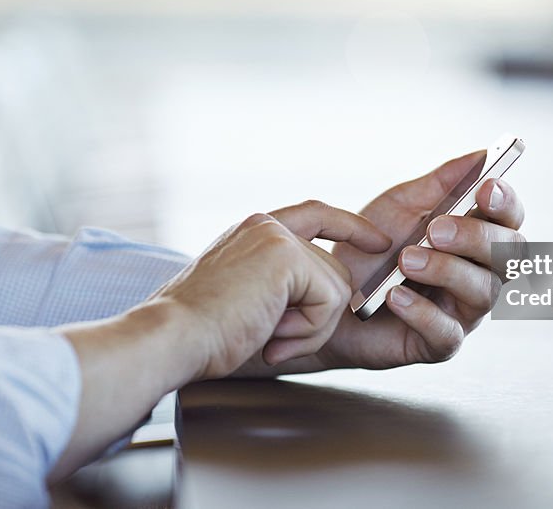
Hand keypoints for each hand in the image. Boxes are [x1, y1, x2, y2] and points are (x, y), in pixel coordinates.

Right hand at [146, 204, 388, 376]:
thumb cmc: (201, 331)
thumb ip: (283, 282)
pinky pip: (331, 302)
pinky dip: (309, 331)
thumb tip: (338, 290)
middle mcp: (266, 225)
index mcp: (254, 231)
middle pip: (335, 270)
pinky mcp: (287, 257)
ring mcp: (278, 237)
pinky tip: (273, 335)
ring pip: (338, 289)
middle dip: (318, 317)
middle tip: (276, 338)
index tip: (379, 242)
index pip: (317, 214)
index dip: (351, 226)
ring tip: (269, 336)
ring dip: (312, 328)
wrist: (173, 338)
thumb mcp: (248, 294)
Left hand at [234, 151, 525, 375]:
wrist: (327, 295)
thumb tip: (479, 155)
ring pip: (483, 292)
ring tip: (406, 260)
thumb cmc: (371, 251)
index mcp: (476, 237)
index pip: (511, 220)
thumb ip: (439, 183)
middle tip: (436, 230)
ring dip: (446, 270)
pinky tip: (396, 296)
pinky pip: (447, 333)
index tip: (486, 189)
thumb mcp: (399, 207)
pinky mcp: (439, 344)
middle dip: (477, 239)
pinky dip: (422, 312)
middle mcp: (480, 274)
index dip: (507, 204)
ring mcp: (463, 311)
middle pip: (509, 257)